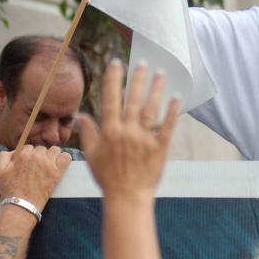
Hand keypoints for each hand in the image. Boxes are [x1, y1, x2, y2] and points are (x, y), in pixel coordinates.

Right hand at [0, 145, 71, 210]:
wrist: (22, 204)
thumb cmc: (10, 189)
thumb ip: (3, 156)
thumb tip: (15, 151)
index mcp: (22, 154)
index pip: (29, 147)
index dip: (28, 155)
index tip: (27, 164)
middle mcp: (36, 157)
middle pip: (41, 148)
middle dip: (39, 156)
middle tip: (36, 168)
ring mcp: (48, 164)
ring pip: (54, 150)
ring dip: (51, 156)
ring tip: (47, 165)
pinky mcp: (57, 172)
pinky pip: (66, 157)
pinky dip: (63, 159)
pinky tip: (58, 165)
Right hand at [77, 61, 179, 198]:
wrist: (127, 196)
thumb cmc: (108, 176)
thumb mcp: (91, 155)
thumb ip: (88, 133)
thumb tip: (81, 115)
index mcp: (110, 131)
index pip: (111, 99)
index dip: (113, 79)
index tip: (116, 63)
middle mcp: (127, 131)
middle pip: (133, 100)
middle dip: (137, 79)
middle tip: (142, 62)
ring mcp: (144, 139)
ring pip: (151, 109)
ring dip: (156, 90)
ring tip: (160, 73)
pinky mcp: (160, 147)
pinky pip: (167, 126)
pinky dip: (172, 112)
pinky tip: (176, 98)